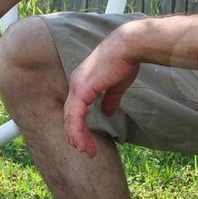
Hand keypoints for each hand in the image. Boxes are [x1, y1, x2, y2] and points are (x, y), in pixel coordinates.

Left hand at [63, 31, 139, 157]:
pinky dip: (78, 131)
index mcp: (82, 82)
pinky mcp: (83, 90)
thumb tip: (108, 112)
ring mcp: (77, 87)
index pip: (75, 107)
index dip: (77, 124)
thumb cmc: (125, 61)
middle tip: (82, 149)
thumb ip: (110, 99)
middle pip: (69, 114)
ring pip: (70, 118)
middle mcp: (76, 84)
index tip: (84, 139)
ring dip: (77, 137)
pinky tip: (82, 143)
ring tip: (85, 151)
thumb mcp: (116, 85)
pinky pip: (76, 116)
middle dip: (75, 133)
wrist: (128, 47)